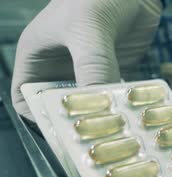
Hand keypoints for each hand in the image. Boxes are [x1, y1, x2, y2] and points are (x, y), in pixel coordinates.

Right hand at [11, 0, 161, 119]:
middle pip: (61, 107)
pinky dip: (123, 106)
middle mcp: (60, 68)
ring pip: (91, 104)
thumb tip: (98, 103)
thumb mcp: (88, 29)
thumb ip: (93, 65)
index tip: (62, 133)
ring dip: (104, 117)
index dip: (39, 118)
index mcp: (37, 58)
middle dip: (76, 122)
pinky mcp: (113, 70)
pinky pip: (114, 96)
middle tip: (95, 140)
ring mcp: (88, 71)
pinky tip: (133, 116)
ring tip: (117, 132)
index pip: (26, 99)